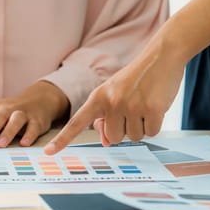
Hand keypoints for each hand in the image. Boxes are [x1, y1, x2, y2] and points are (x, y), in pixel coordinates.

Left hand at [0, 81, 69, 148]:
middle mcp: (6, 109)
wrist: (38, 100)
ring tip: (0, 145)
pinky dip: (29, 135)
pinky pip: (33, 127)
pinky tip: (24, 143)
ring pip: (15, 121)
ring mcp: (22, 114)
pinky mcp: (37, 120)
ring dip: (8, 132)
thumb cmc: (9, 111)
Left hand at [44, 39, 183, 154]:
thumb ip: (106, 117)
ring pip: (133, 137)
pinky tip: (156, 106)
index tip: (48, 152)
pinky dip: (155, 124)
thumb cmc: (136, 78)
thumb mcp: (114, 93)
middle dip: (124, 129)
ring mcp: (132, 106)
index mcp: (98, 97)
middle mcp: (112, 102)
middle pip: (113, 138)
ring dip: (141, 126)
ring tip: (144, 104)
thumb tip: (106, 142)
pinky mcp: (152, 110)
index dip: (63, 139)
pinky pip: (151, 133)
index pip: (77, 122)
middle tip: (133, 109)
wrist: (161, 57)